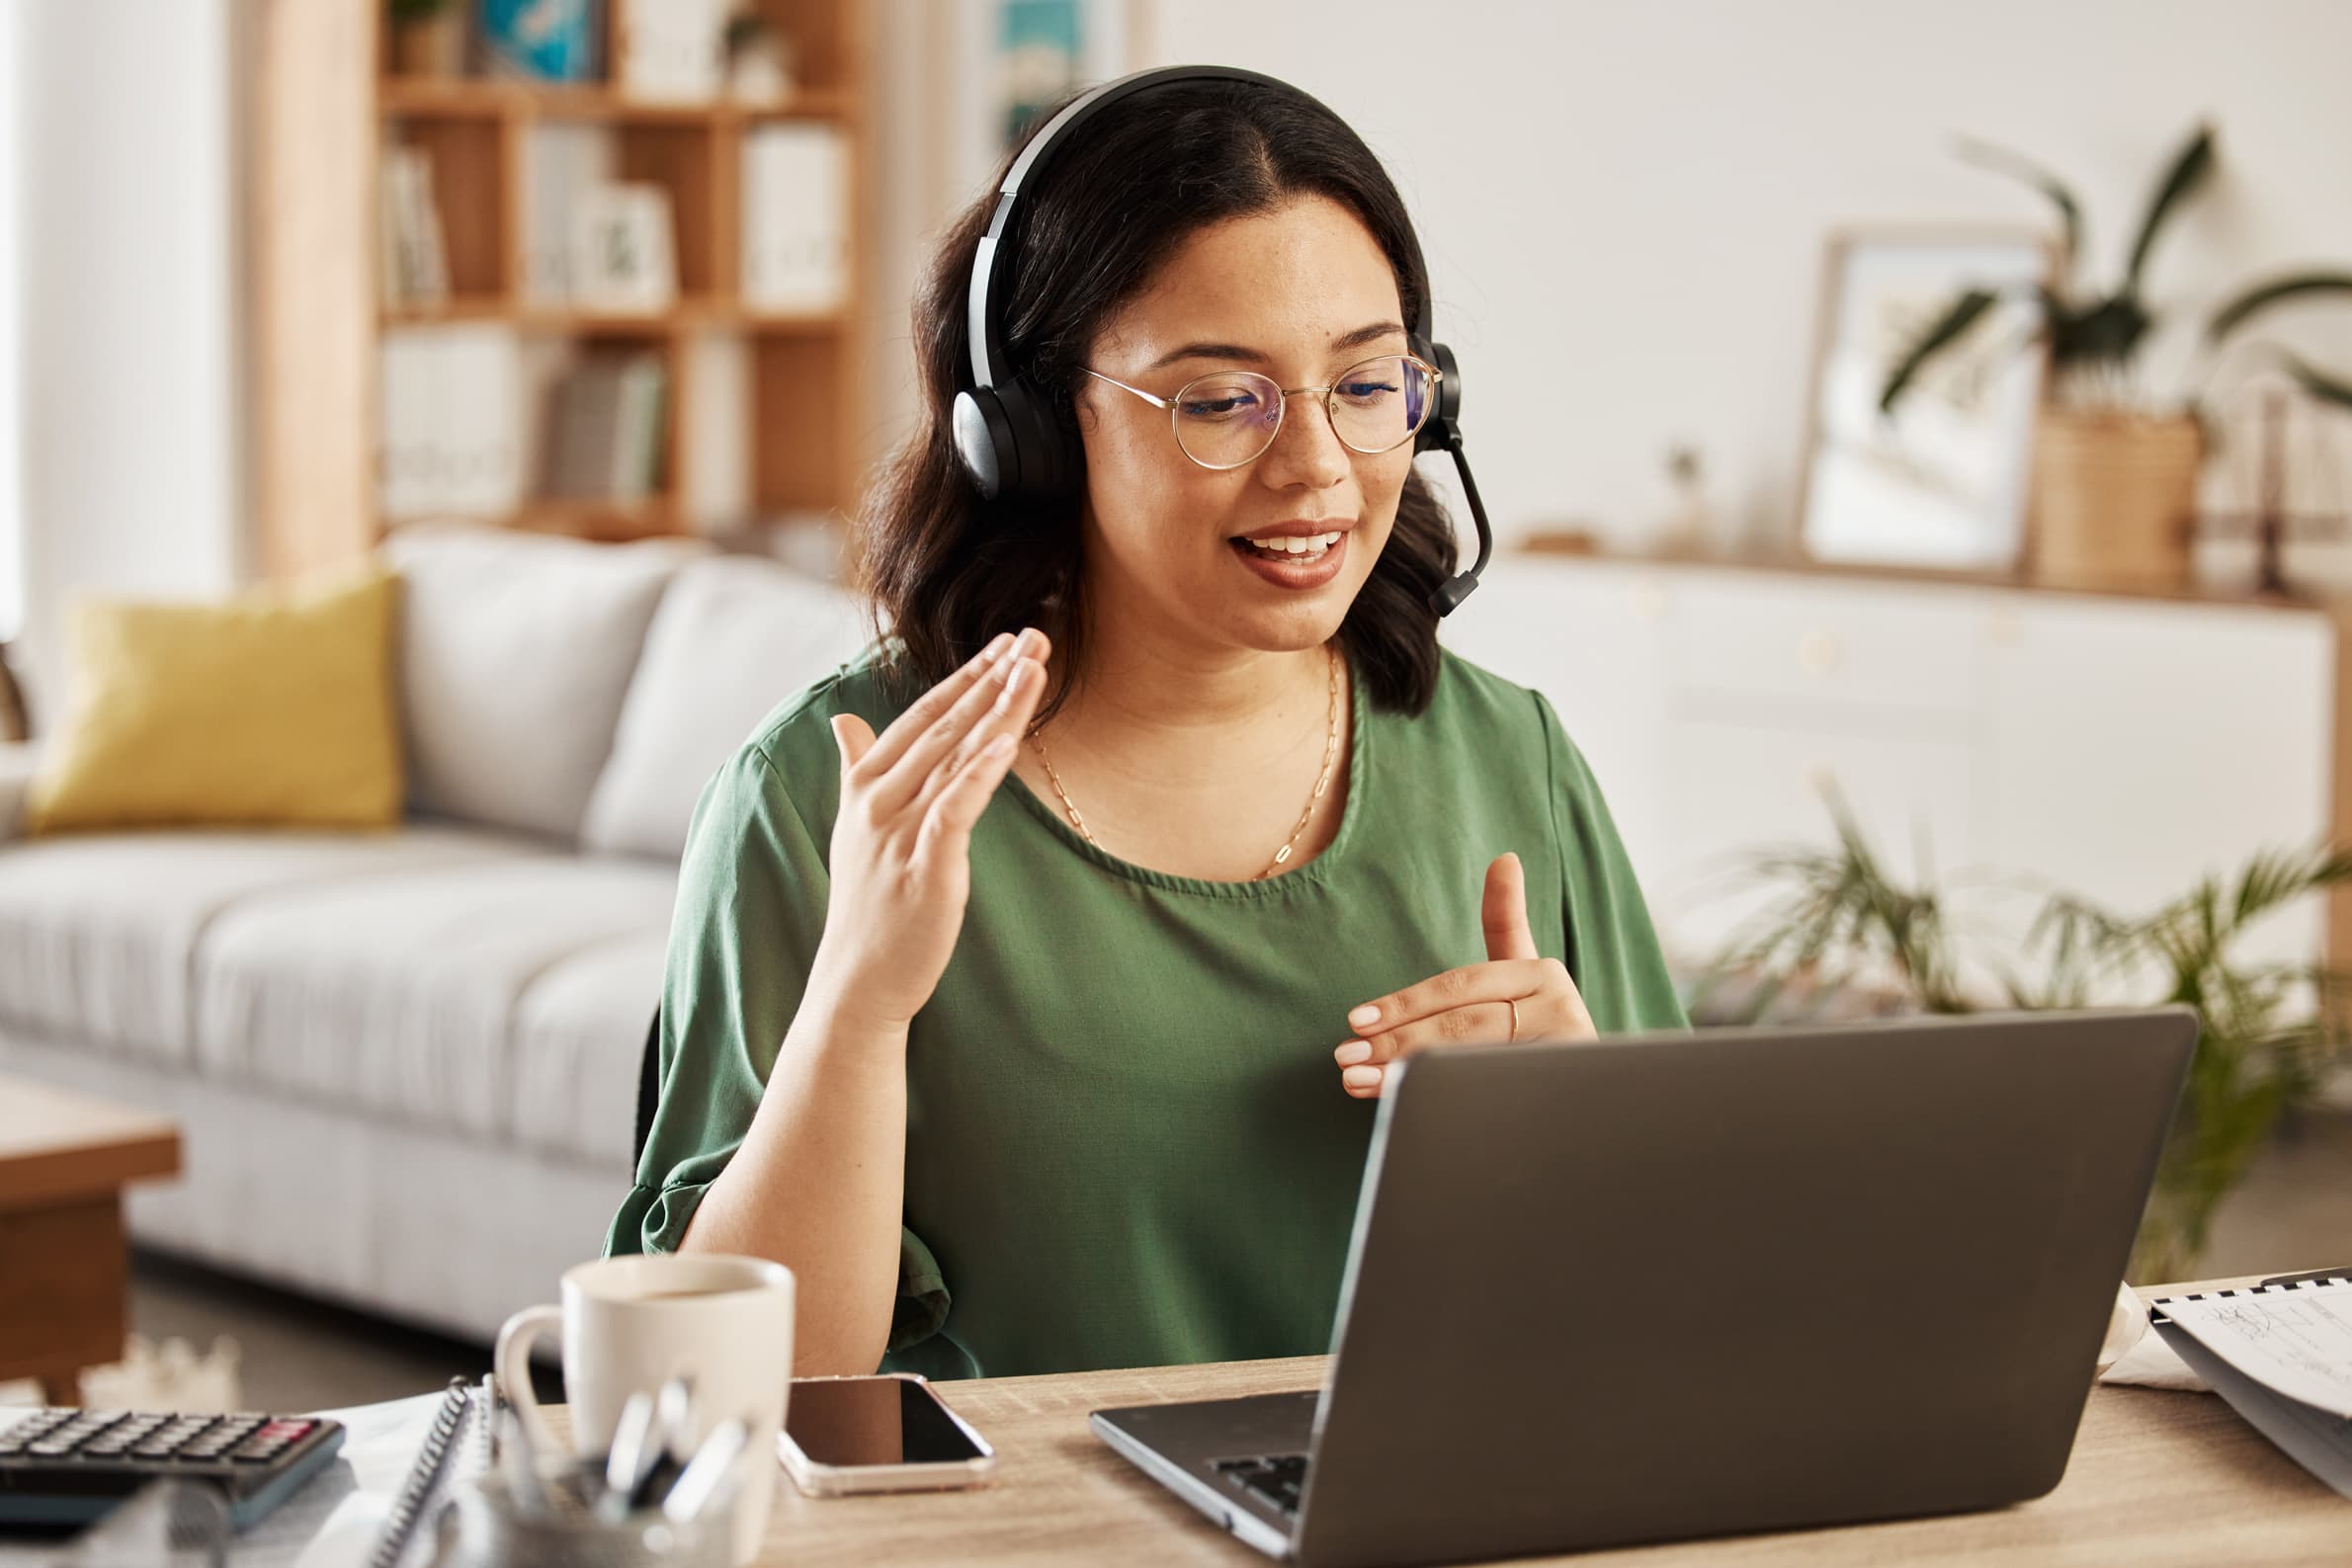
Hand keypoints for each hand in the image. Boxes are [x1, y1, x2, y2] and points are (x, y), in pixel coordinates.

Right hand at [810, 628, 1049, 1031]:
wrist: (858, 978)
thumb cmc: (866, 903)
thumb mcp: (854, 825)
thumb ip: (854, 766)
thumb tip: (841, 719)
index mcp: (866, 783)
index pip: (923, 716)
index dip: (965, 678)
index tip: (1004, 644)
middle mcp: (879, 799)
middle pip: (947, 725)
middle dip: (993, 678)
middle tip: (1036, 636)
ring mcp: (900, 831)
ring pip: (957, 756)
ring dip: (999, 708)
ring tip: (1034, 667)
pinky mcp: (926, 865)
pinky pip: (955, 807)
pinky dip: (980, 771)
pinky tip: (1006, 740)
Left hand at [1332, 851, 1594, 1098]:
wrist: (1598, 1099)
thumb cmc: (1545, 1032)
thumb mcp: (1525, 978)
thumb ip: (1507, 923)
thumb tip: (1504, 857)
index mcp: (1542, 973)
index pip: (1457, 987)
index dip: (1404, 1003)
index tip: (1355, 1018)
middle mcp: (1561, 1007)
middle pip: (1460, 1025)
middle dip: (1395, 1042)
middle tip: (1344, 1056)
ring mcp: (1565, 1053)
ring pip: (1468, 1063)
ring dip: (1404, 1075)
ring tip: (1356, 1081)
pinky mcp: (1564, 1092)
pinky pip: (1487, 1096)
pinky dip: (1442, 1103)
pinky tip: (1402, 1108)